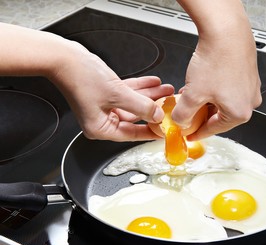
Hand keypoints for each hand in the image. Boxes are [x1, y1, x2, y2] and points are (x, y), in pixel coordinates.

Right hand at [50, 43, 173, 140]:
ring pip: (132, 103)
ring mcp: (103, 106)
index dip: (151, 131)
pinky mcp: (105, 93)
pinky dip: (139, 88)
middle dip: (153, 107)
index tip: (165, 129)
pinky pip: (126, 93)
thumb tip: (157, 115)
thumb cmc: (80, 78)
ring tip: (166, 89)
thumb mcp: (117, 95)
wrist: (63, 57)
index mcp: (101, 129)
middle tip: (169, 104)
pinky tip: (153, 83)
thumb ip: (140, 107)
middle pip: (135, 117)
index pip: (132, 134)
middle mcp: (102, 120)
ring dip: (149, 95)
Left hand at [173, 0, 261, 140]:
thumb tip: (181, 121)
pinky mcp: (248, 74)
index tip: (190, 134)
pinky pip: (228, 89)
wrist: (226, 31)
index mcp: (239, 113)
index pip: (214, 130)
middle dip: (200, 115)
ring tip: (191, 96)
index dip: (197, 133)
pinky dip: (213, 90)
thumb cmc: (217, 60)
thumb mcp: (193, 95)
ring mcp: (250, 87)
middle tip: (187, 114)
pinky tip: (202, 83)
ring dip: (206, 101)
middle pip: (220, 116)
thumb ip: (184, 114)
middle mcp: (249, 102)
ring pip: (223, 102)